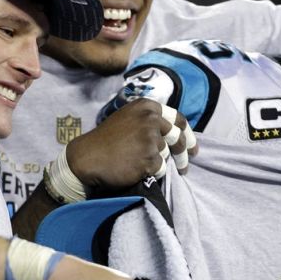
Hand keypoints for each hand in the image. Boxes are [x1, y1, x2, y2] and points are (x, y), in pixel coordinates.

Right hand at [66, 100, 197, 191]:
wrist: (87, 157)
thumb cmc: (106, 141)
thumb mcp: (128, 119)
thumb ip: (149, 120)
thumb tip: (174, 132)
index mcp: (147, 106)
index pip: (178, 119)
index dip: (188, 134)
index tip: (192, 146)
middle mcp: (151, 119)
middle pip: (178, 138)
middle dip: (184, 154)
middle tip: (185, 166)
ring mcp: (151, 138)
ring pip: (167, 155)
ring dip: (160, 164)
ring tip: (141, 165)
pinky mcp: (149, 158)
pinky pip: (160, 169)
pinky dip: (152, 173)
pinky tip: (137, 170)